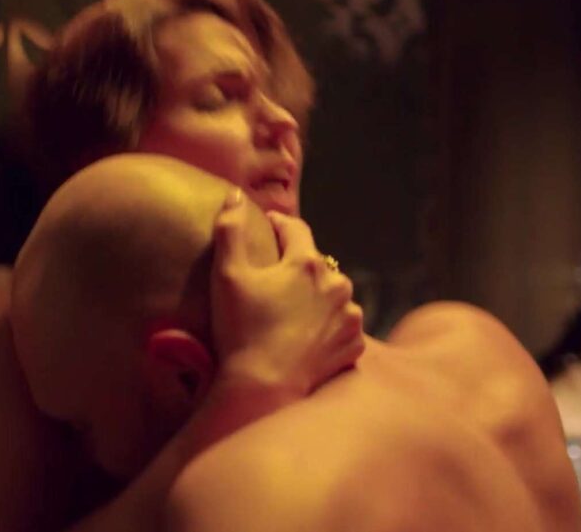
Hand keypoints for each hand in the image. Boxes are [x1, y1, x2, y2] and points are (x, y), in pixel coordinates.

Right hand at [210, 190, 364, 397]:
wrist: (263, 387)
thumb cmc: (241, 330)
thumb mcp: (226, 275)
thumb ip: (230, 229)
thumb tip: (234, 195)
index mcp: (308, 263)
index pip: (295, 229)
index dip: (279, 225)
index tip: (267, 228)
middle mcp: (337, 285)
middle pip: (316, 264)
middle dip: (297, 266)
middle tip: (273, 281)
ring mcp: (349, 317)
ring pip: (332, 295)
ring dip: (316, 297)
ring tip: (290, 312)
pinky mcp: (354, 345)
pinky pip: (341, 326)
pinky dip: (327, 327)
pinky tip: (305, 336)